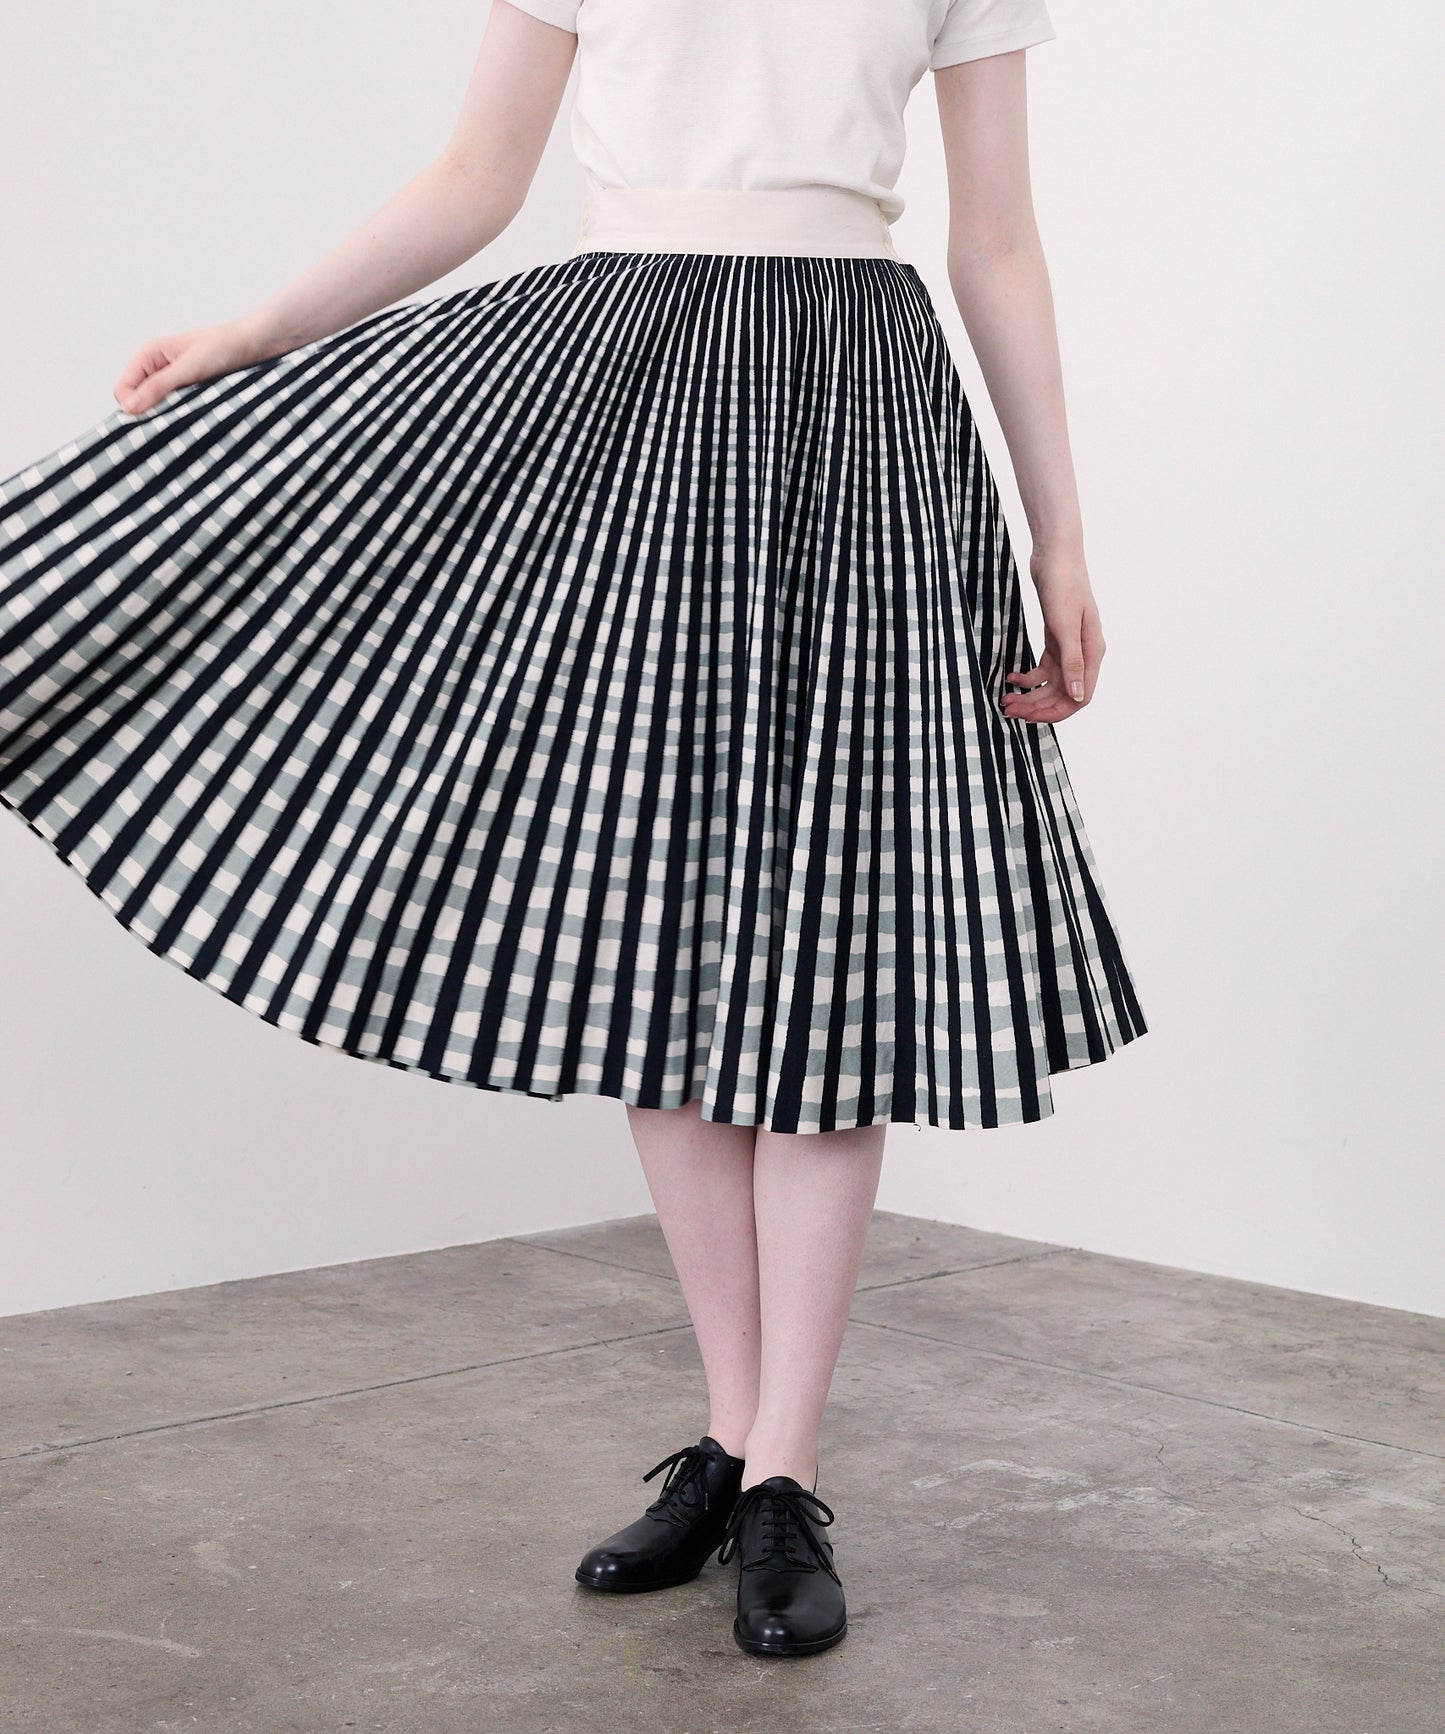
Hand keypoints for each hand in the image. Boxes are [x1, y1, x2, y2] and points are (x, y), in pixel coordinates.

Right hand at [114, 319, 264, 415]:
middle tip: (173, 425)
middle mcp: (157, 370)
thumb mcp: (190, 366)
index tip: (152, 422)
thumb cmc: (224, 346)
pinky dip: (183, 419)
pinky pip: (177, 413)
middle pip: (138, 403)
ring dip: (169, 419)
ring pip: (158, 411)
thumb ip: (160, 385)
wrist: (257, 344)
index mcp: (149, 356)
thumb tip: (130, 407)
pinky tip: (197, 421)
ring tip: (189, 421)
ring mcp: (174, 384)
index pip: (123, 390)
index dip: (132, 407)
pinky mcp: (191, 395)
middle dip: (150, 416)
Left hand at [999, 546, 1105, 725]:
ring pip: (1051, 683)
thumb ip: (1072, 662)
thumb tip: (1077, 697)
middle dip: (1036, 706)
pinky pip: (1043, 668)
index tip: (1029, 718)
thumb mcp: (1065, 625)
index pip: (1080, 697)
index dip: (1056, 712)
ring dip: (1030, 695)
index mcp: (1092, 653)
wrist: (1056, 555)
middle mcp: (1084, 654)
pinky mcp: (1056, 639)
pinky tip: (1011, 677)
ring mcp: (1070, 647)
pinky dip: (1028, 677)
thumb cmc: (1064, 585)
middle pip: (1063, 693)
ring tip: (1006, 700)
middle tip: (1008, 710)